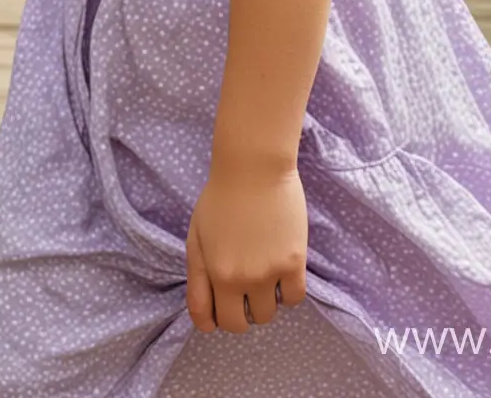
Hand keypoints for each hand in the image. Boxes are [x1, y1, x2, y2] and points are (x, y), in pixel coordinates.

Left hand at [184, 158, 309, 334]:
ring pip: (268, 314)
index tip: (220, 311)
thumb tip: (206, 314)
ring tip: (264, 274)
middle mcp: (239, 279)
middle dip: (240, 312)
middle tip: (244, 291)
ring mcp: (268, 272)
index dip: (213, 321)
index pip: (209, 321)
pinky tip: (283, 270)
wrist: (253, 167)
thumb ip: (198, 277)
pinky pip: (294, 298)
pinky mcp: (294, 262)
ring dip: (265, 300)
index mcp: (212, 272)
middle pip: (240, 324)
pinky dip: (288, 291)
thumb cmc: (221, 197)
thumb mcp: (196, 236)